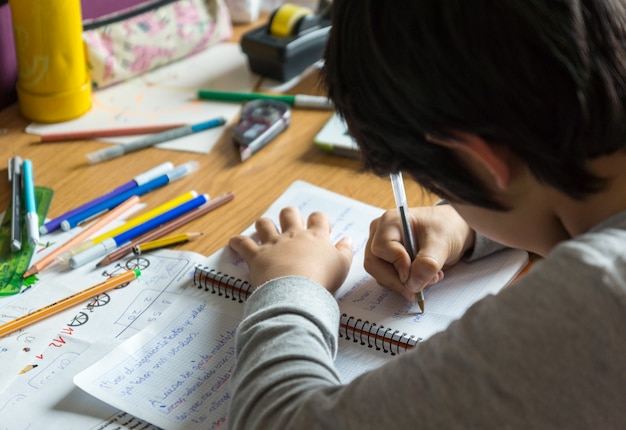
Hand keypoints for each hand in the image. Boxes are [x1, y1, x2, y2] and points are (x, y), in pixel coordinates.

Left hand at [229, 206, 353, 292]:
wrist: (298, 290)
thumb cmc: (322, 279)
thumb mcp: (342, 265)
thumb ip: (345, 250)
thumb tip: (348, 239)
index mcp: (315, 237)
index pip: (318, 218)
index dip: (319, 220)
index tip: (320, 227)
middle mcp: (293, 235)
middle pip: (290, 213)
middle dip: (290, 215)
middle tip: (291, 224)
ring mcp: (273, 244)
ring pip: (265, 224)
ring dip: (264, 225)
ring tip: (264, 231)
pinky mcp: (256, 256)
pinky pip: (242, 243)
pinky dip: (236, 242)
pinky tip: (234, 242)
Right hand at [364, 204, 474, 300]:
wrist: (453, 230)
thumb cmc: (446, 228)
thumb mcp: (442, 243)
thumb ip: (428, 263)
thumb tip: (412, 285)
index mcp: (390, 221)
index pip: (381, 247)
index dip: (397, 263)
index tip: (415, 275)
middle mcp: (380, 233)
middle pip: (374, 263)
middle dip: (397, 280)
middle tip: (419, 288)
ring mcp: (382, 247)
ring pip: (379, 274)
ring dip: (402, 284)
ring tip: (429, 279)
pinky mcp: (387, 260)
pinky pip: (387, 277)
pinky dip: (404, 283)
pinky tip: (423, 278)